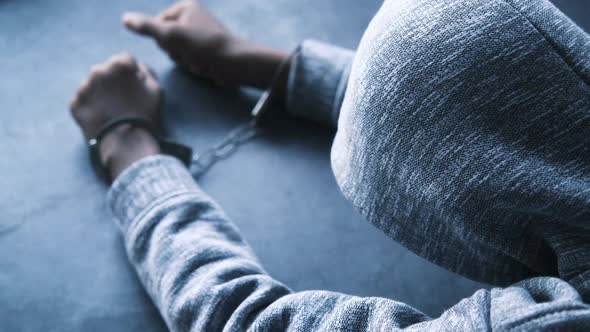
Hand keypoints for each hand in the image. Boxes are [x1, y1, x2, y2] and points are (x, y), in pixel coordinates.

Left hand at [70, 53, 161, 179]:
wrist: (125, 144)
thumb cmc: (144, 114)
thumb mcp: (156, 89)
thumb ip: (147, 72)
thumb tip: (137, 67)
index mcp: (118, 65)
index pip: (125, 60)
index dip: (131, 73)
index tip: (135, 86)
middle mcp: (97, 71)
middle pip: (106, 71)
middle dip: (113, 81)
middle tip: (122, 100)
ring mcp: (83, 88)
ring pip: (93, 86)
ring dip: (100, 94)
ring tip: (111, 112)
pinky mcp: (74, 105)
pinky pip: (83, 102)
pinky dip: (91, 107)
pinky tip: (101, 118)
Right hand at [122, 0, 288, 89]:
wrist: (235, 64)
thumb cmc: (204, 46)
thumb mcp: (171, 34)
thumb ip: (146, 26)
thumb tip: (124, 18)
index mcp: (184, 7)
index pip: (156, 26)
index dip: (163, 40)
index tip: (178, 45)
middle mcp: (192, 17)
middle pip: (166, 39)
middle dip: (175, 52)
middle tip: (190, 55)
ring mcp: (200, 34)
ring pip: (177, 52)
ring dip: (184, 61)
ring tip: (198, 62)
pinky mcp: (207, 50)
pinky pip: (190, 59)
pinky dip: (194, 65)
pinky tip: (204, 68)